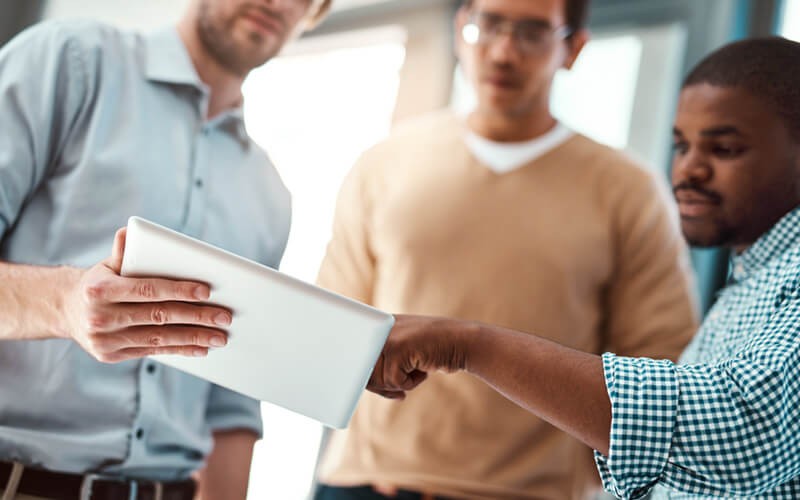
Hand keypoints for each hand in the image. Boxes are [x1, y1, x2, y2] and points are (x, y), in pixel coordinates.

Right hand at [64, 228, 231, 362]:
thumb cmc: (99, 281)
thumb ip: (124, 251)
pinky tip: (201, 347)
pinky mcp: (111, 356)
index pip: (148, 290)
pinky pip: (153, 352)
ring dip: (194, 338)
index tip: (207, 292)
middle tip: (225, 318)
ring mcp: (105, 340)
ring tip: (220, 336)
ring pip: (159, 339)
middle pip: (159, 317)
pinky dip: (180, 349)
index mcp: (100, 290)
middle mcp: (100, 317)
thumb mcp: (107, 264)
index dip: (179, 290)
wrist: (67, 309)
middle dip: (197, 317)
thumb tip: (131, 230)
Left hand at [367, 314, 472, 399]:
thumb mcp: (402, 352)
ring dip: (397, 383)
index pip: (356, 358)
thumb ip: (380, 362)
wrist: (462, 341)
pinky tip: (423, 369)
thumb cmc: (432, 350)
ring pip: (377, 378)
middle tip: (401, 385)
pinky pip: (394, 381)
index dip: (364, 378)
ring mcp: (388, 336)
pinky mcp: (398, 349)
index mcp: (377, 325)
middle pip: (363, 372)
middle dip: (382, 385)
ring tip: (415, 369)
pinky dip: (410, 383)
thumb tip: (357, 384)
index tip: (376, 385)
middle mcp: (378, 327)